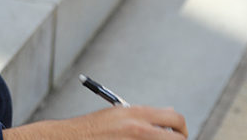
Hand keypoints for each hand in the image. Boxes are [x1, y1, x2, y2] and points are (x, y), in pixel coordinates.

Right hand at [3, 105, 187, 139]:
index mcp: (135, 113)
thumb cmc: (92, 128)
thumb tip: (169, 115)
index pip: (175, 118)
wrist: (70, 138)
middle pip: (177, 139)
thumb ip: (143, 115)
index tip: (179, 133)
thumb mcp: (117, 114)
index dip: (181, 128)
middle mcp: (138, 129)